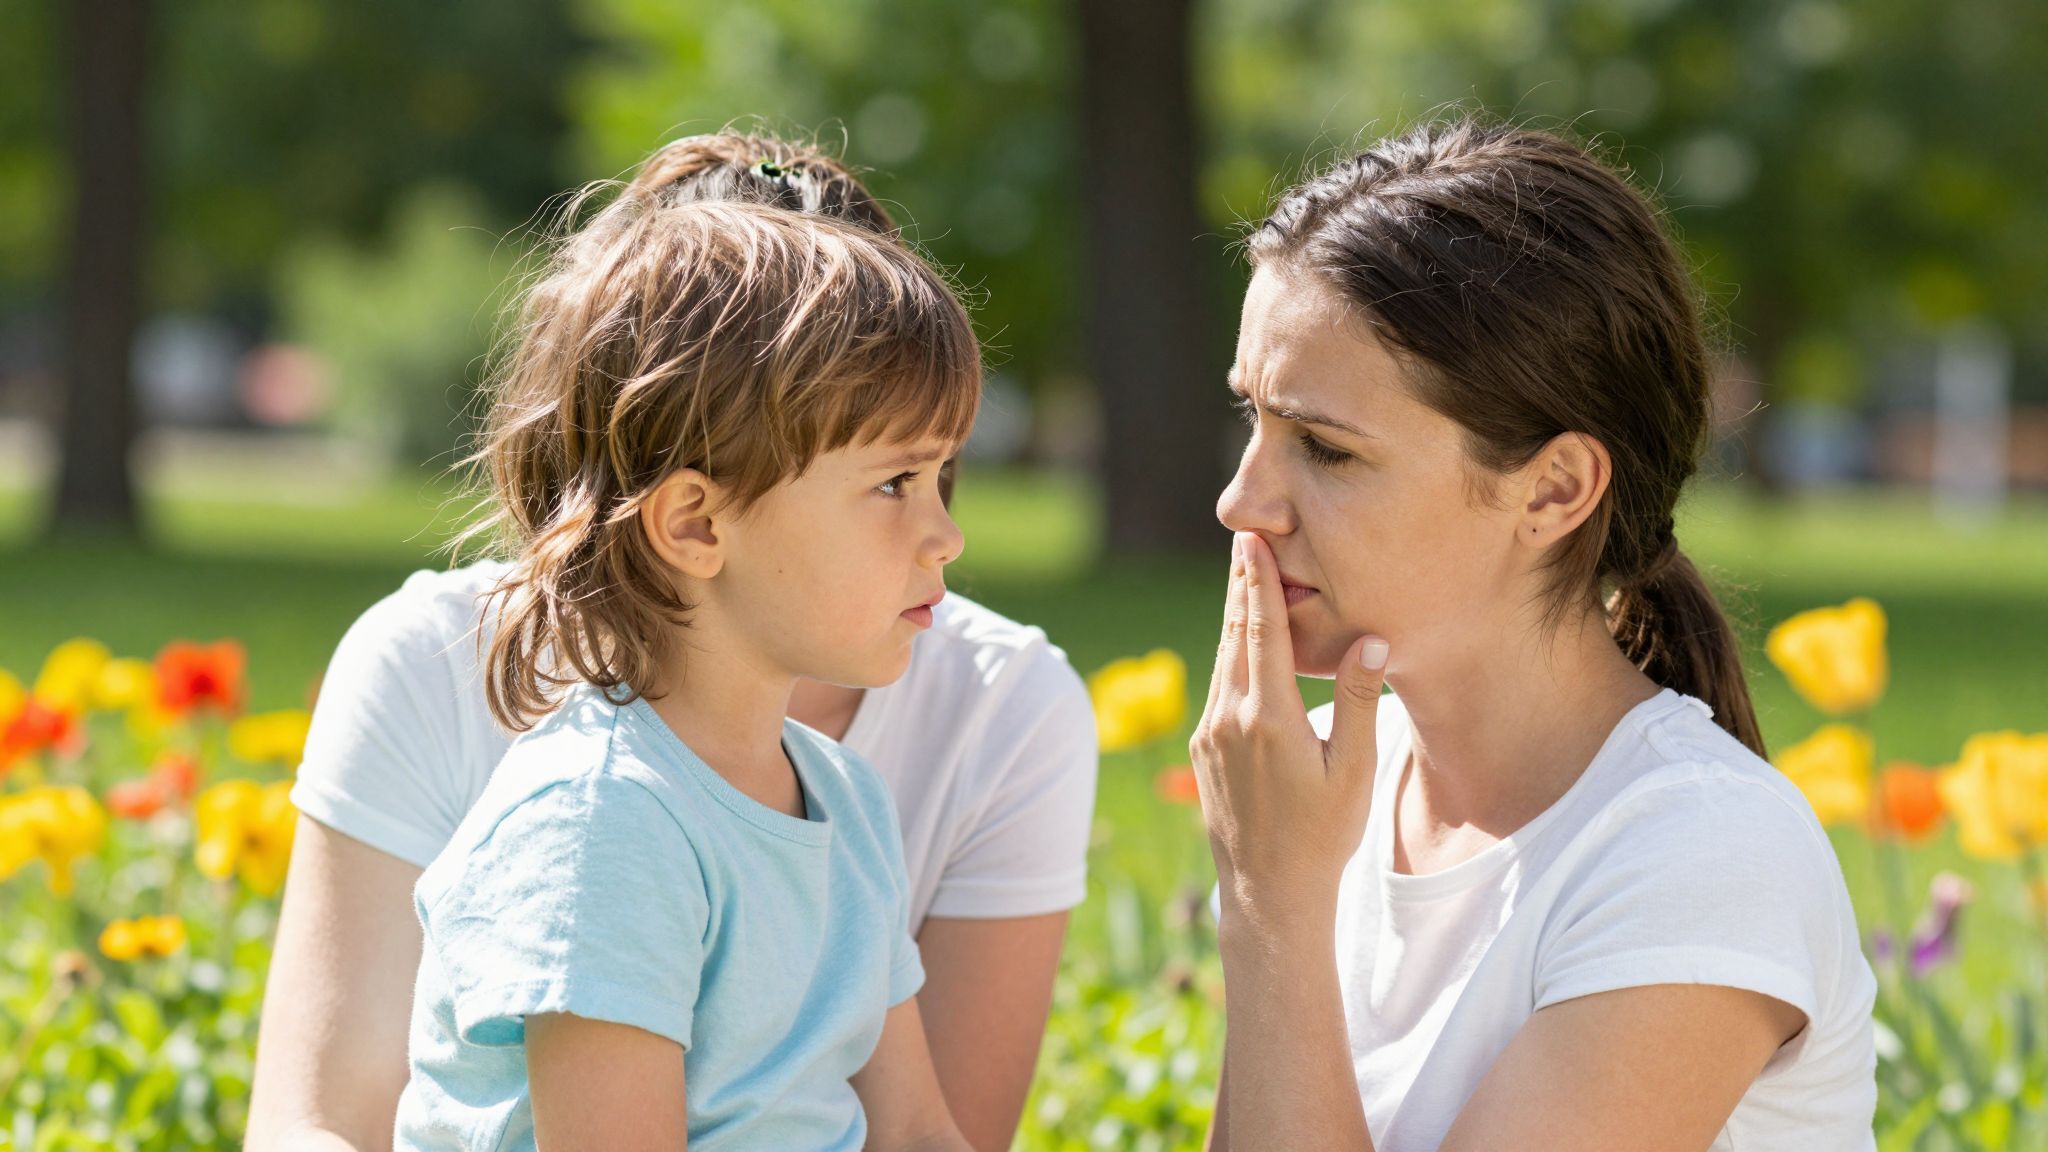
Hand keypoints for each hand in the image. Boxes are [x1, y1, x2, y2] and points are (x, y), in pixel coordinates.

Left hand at [1191, 531, 1389, 935]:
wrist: (1266, 891)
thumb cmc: (1323, 834)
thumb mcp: (1353, 770)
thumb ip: (1357, 701)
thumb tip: (1371, 640)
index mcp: (1268, 718)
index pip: (1261, 632)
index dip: (1258, 582)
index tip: (1251, 540)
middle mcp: (1230, 718)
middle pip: (1235, 634)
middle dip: (1242, 586)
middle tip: (1245, 540)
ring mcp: (1211, 732)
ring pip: (1223, 659)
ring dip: (1235, 618)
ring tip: (1245, 578)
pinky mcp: (1204, 747)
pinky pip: (1218, 686)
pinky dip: (1231, 655)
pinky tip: (1243, 642)